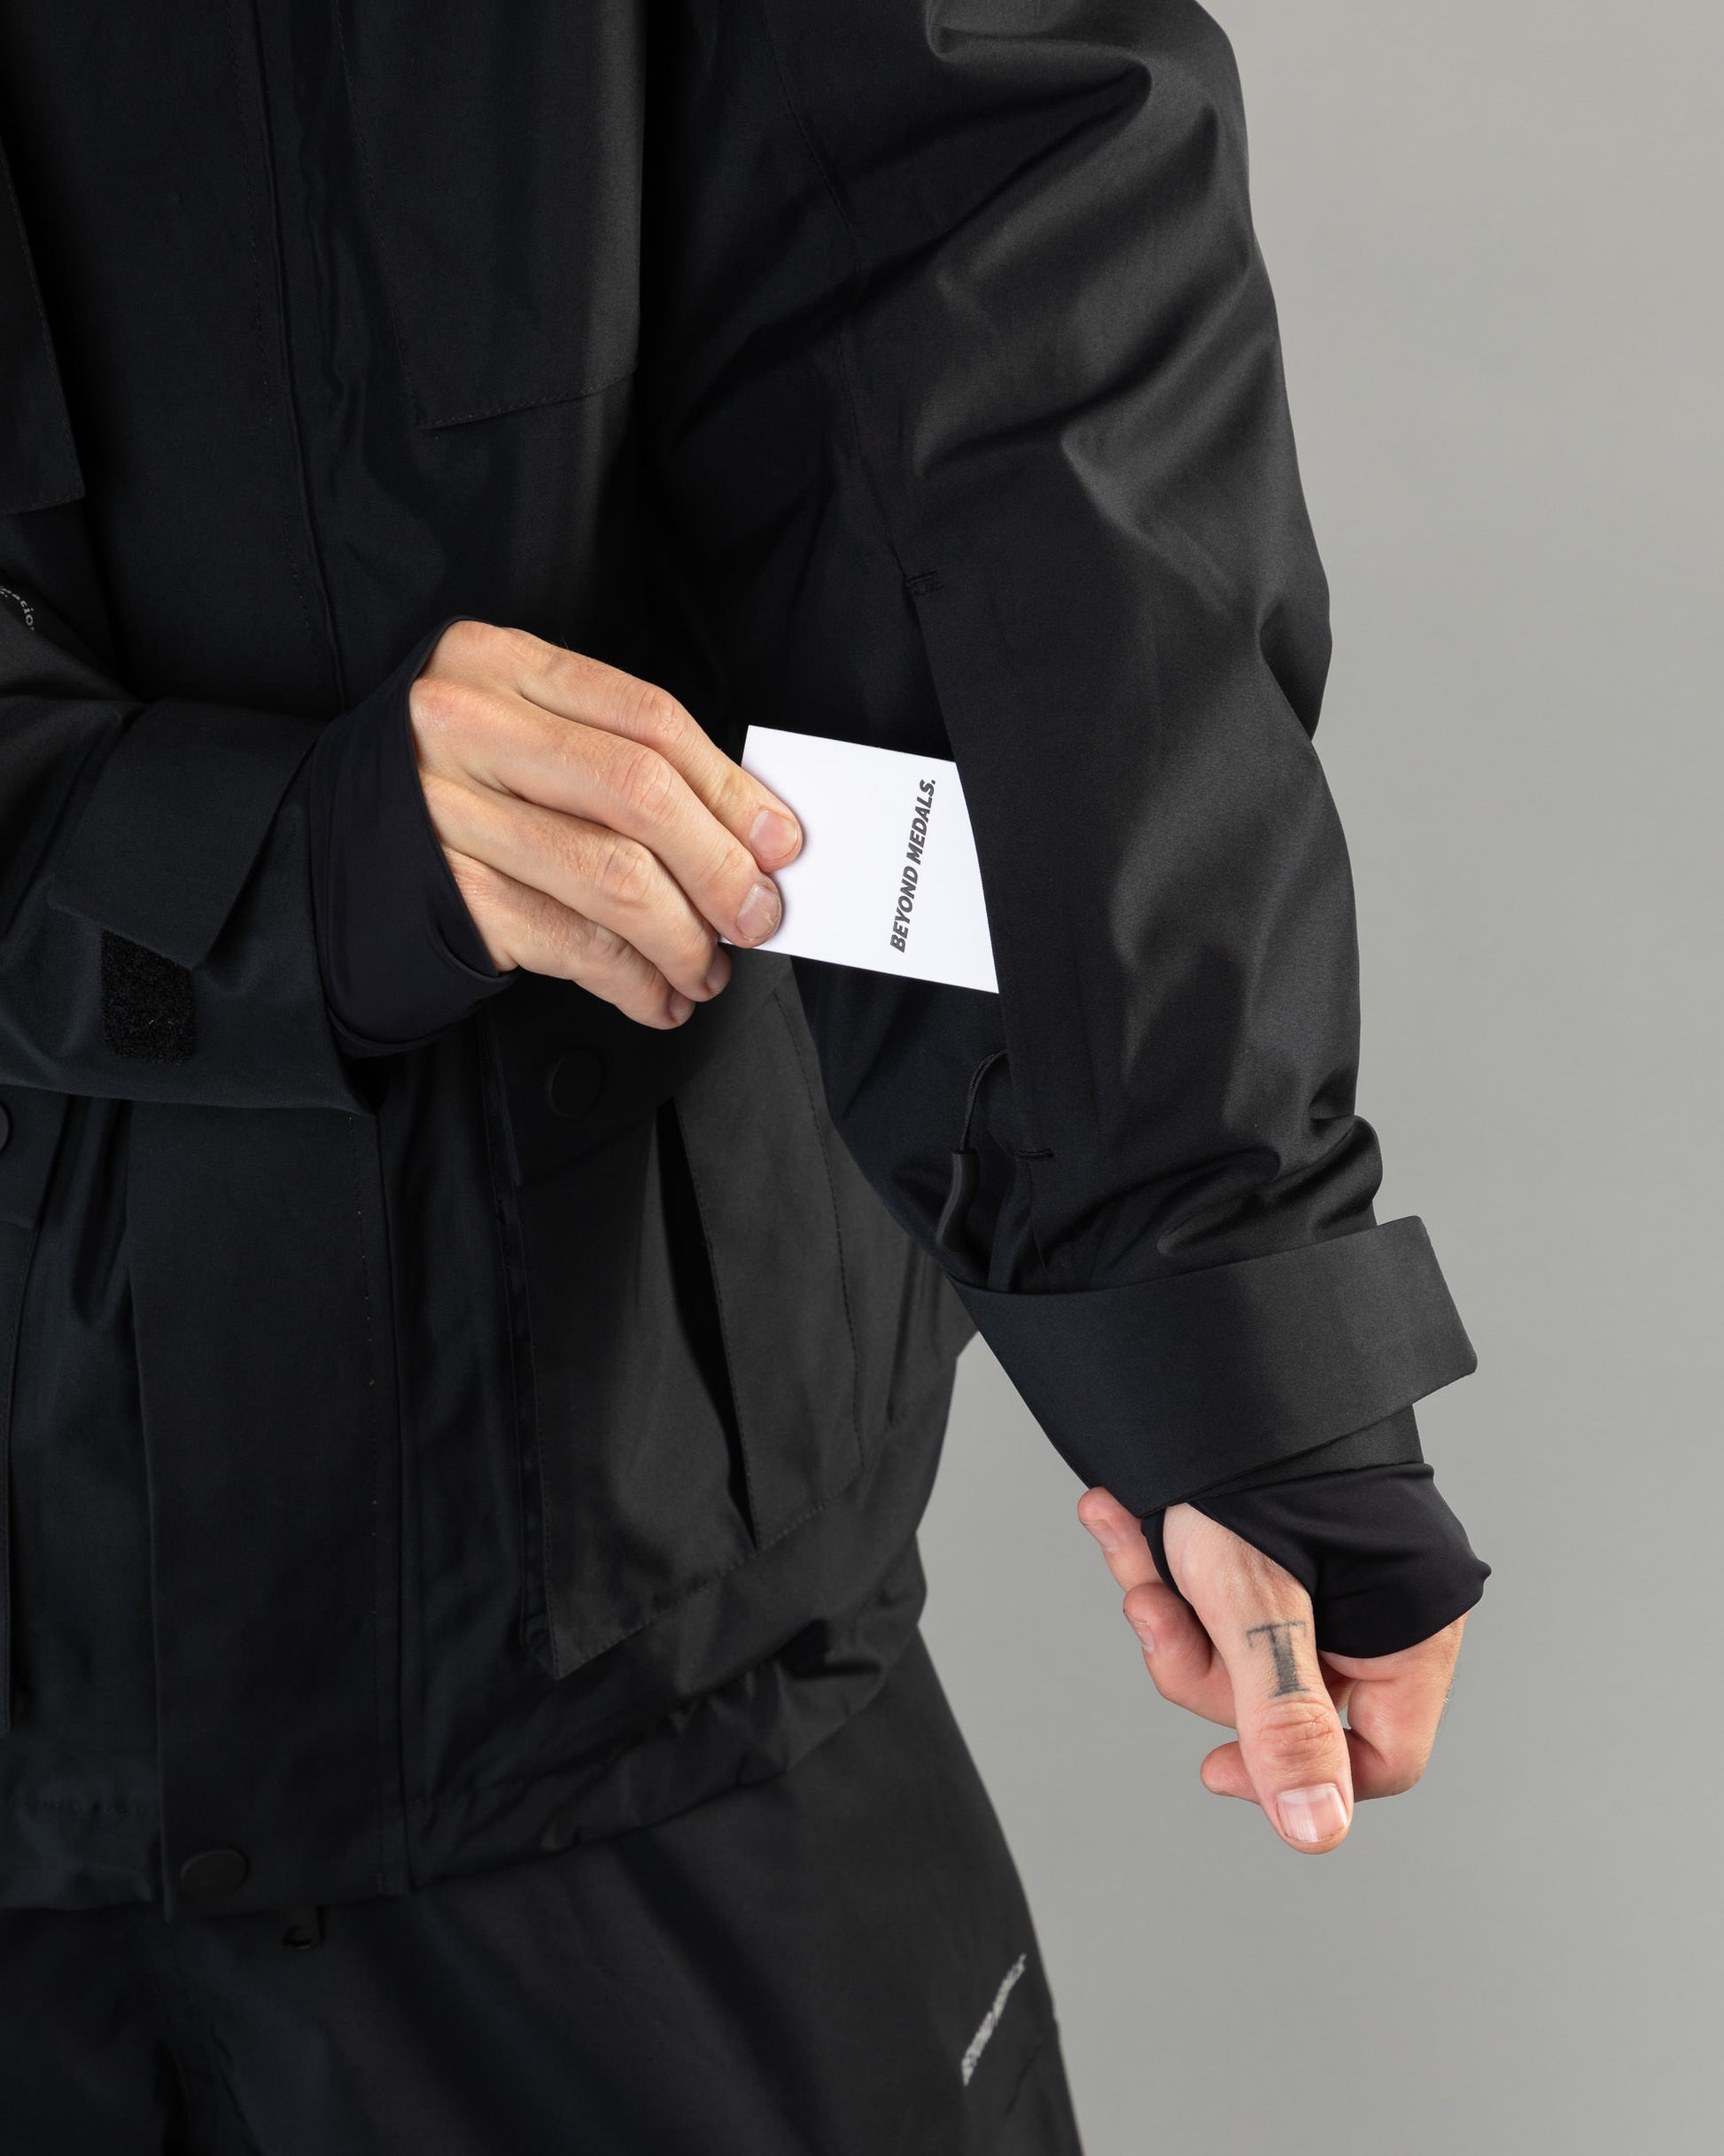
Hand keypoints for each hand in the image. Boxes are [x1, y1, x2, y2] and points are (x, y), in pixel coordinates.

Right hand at [409, 619, 802, 1028]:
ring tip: (708, 969)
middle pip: (638, 794)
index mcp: (499, 664)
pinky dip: (632, 980)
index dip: (729, 788)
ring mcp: (447, 812)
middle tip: (757, 916)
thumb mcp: (518, 733)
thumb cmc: (446, 793)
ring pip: (612, 877)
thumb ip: (615, 759)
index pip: (646, 719)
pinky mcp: (445, 895)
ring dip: (683, 938)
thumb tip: (744, 831)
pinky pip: (570, 943)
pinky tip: (657, 995)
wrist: (318, 857)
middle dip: (719, 867)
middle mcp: (465, 727)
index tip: (779, 841)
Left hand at [1077, 1488, 1464, 1852]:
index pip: (1383, 1759)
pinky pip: (1217, 1592)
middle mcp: (1378, 1606)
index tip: (1214, 1765)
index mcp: (1413, 1628)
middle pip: (1290, 1706)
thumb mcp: (1257, 1603)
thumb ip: (1285, 1718)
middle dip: (1202, 1659)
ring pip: (1239, 1649)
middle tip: (1155, 1604)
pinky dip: (1161, 1561)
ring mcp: (1323, 1575)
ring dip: (1170, 1602)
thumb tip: (1315, 1832)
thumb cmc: (1253, 1463)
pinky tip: (1116, 1516)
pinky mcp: (1267, 1547)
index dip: (1295, 1773)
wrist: (1205, 1355)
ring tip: (1131, 1537)